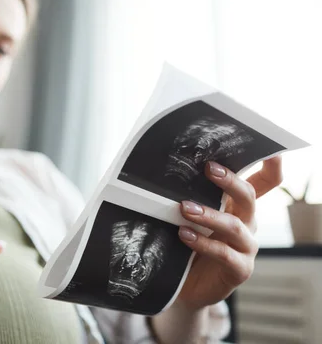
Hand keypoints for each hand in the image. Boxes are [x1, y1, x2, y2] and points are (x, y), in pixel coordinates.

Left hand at [175, 156, 282, 309]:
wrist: (183, 287)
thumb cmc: (186, 244)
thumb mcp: (191, 215)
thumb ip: (190, 194)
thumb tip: (168, 168)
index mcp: (239, 205)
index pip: (264, 182)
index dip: (270, 166)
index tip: (270, 150)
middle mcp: (247, 223)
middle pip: (249, 197)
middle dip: (231, 181)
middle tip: (209, 168)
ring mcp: (245, 247)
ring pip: (235, 225)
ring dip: (209, 214)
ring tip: (185, 208)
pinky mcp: (239, 269)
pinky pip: (224, 253)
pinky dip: (203, 243)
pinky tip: (184, 235)